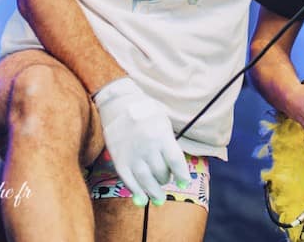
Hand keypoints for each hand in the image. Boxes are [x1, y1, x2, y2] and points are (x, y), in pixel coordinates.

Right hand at [92, 77, 190, 206]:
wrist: (118, 104)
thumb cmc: (145, 112)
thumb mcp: (163, 121)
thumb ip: (169, 143)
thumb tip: (175, 167)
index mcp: (161, 135)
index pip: (175, 160)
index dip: (182, 175)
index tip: (185, 183)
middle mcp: (147, 147)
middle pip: (161, 172)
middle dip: (166, 179)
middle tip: (166, 180)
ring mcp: (132, 155)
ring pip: (146, 181)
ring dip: (154, 192)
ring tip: (159, 199)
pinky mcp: (119, 160)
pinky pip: (129, 181)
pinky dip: (136, 192)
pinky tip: (142, 198)